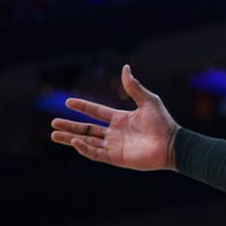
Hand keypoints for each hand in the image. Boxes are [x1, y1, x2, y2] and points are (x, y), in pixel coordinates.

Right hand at [50, 64, 178, 170]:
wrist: (172, 144)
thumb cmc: (163, 123)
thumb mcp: (148, 101)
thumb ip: (134, 86)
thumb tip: (125, 67)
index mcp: (121, 119)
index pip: (96, 112)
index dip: (82, 107)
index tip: (67, 102)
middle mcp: (115, 132)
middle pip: (87, 129)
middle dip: (70, 126)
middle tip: (53, 123)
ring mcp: (115, 146)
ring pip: (87, 142)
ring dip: (71, 138)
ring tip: (54, 134)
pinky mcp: (117, 158)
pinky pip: (96, 153)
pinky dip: (84, 148)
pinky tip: (74, 141)